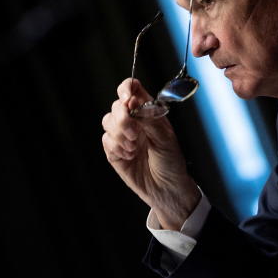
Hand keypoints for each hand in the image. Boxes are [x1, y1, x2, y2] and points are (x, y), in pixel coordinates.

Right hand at [101, 78, 200, 228]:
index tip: (128, 100)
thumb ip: (149, 118)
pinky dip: (116, 147)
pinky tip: (129, 156)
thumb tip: (134, 103)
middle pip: (117, 105)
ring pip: (107, 121)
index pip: (132, 89)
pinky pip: (106, 140)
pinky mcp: (113, 151)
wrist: (166, 188)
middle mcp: (134, 121)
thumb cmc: (171, 161)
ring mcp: (122, 135)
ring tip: (134, 148)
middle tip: (135, 134)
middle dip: (123, 118)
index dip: (126, 89)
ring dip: (120, 134)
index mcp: (148, 112)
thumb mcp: (165, 138)